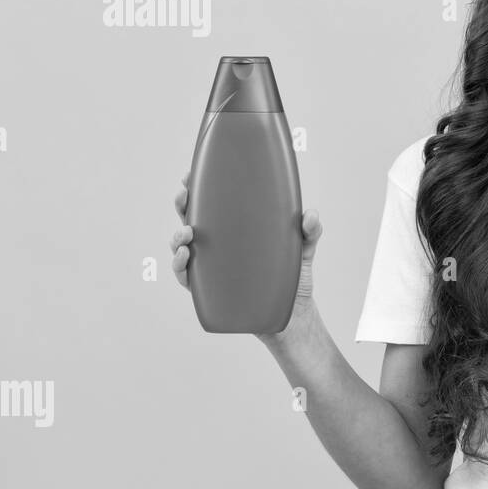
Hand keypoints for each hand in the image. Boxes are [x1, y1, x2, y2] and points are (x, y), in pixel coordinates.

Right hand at [171, 170, 322, 305]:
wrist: (293, 312)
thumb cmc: (294, 276)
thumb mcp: (303, 248)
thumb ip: (310, 230)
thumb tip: (310, 215)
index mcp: (236, 230)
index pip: (212, 205)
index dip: (197, 189)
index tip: (190, 176)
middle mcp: (219, 246)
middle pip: (191, 221)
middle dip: (181, 206)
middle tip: (183, 197)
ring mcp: (212, 267)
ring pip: (183, 247)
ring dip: (177, 237)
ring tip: (187, 232)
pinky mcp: (210, 290)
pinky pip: (187, 277)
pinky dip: (180, 266)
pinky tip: (186, 256)